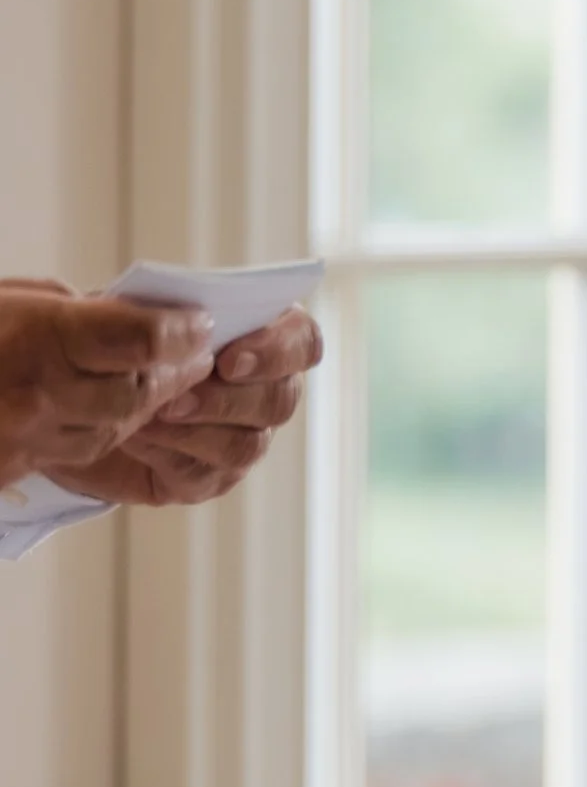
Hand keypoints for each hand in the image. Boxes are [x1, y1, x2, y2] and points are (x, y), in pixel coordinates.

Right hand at [0, 279, 214, 480]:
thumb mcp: (19, 298)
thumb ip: (85, 313)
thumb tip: (146, 319)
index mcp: (39, 337)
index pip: (143, 341)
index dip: (182, 333)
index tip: (202, 325)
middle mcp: (39, 394)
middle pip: (140, 391)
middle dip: (177, 373)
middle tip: (200, 357)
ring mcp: (29, 437)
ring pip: (120, 426)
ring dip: (150, 403)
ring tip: (167, 380)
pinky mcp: (20, 464)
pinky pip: (87, 449)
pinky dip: (111, 426)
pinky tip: (117, 407)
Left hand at [41, 304, 323, 509]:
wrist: (82, 387)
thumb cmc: (121, 337)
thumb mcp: (137, 308)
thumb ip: (170, 309)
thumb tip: (185, 323)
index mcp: (265, 337)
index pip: (304, 341)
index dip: (278, 352)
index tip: (229, 360)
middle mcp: (266, 391)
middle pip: (280, 400)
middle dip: (226, 400)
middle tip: (176, 396)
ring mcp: (243, 438)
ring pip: (246, 445)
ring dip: (195, 429)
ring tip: (150, 414)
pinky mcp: (210, 477)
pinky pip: (203, 475)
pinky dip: (167, 454)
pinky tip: (135, 436)